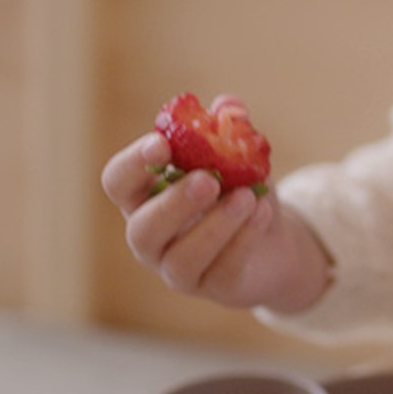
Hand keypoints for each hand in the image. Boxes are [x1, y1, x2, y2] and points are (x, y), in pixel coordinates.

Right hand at [100, 100, 330, 311]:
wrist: (275, 242)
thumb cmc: (241, 193)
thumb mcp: (240, 158)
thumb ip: (231, 130)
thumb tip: (228, 105)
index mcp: (144, 198)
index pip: (118, 182)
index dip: (134, 163)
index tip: (162, 144)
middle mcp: (151, 237)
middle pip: (142, 228)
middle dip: (174, 203)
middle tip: (208, 180)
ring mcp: (178, 269)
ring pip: (182, 257)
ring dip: (215, 225)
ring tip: (247, 197)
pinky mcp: (214, 288)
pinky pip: (223, 270)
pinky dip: (244, 239)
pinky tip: (263, 213)